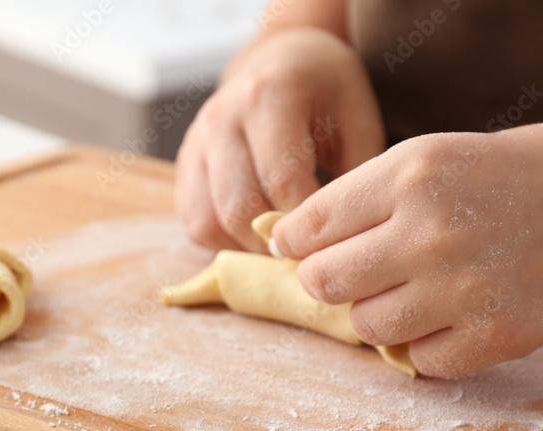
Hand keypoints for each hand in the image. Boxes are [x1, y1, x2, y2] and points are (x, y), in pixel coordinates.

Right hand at [175, 27, 383, 251]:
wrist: (282, 61)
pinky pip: (194, 223)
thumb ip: (355, 177)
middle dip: (275, 243)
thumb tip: (345, 241)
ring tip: (282, 250)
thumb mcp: (358, 120)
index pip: (282, 181)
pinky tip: (257, 238)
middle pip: (239, 208)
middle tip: (307, 257)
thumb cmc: (328, 94)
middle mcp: (222, 117)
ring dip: (246, 248)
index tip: (332, 246)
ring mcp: (196, 142)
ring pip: (209, 222)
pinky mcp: (183, 166)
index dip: (307, 225)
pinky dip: (225, 243)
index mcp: (268, 96)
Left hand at [272, 123, 542, 377]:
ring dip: (377, 315)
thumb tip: (285, 241)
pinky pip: (419, 362)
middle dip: (327, 282)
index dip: (293, 245)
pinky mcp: (492, 336)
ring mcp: (462, 290)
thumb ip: (357, 197)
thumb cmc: (504, 178)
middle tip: (354, 275)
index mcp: (410, 177)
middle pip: (323, 283)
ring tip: (411, 292)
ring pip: (366, 328)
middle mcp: (429, 233)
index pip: (308, 228)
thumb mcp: (430, 158)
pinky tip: (450, 315)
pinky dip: (424, 345)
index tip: (298, 251)